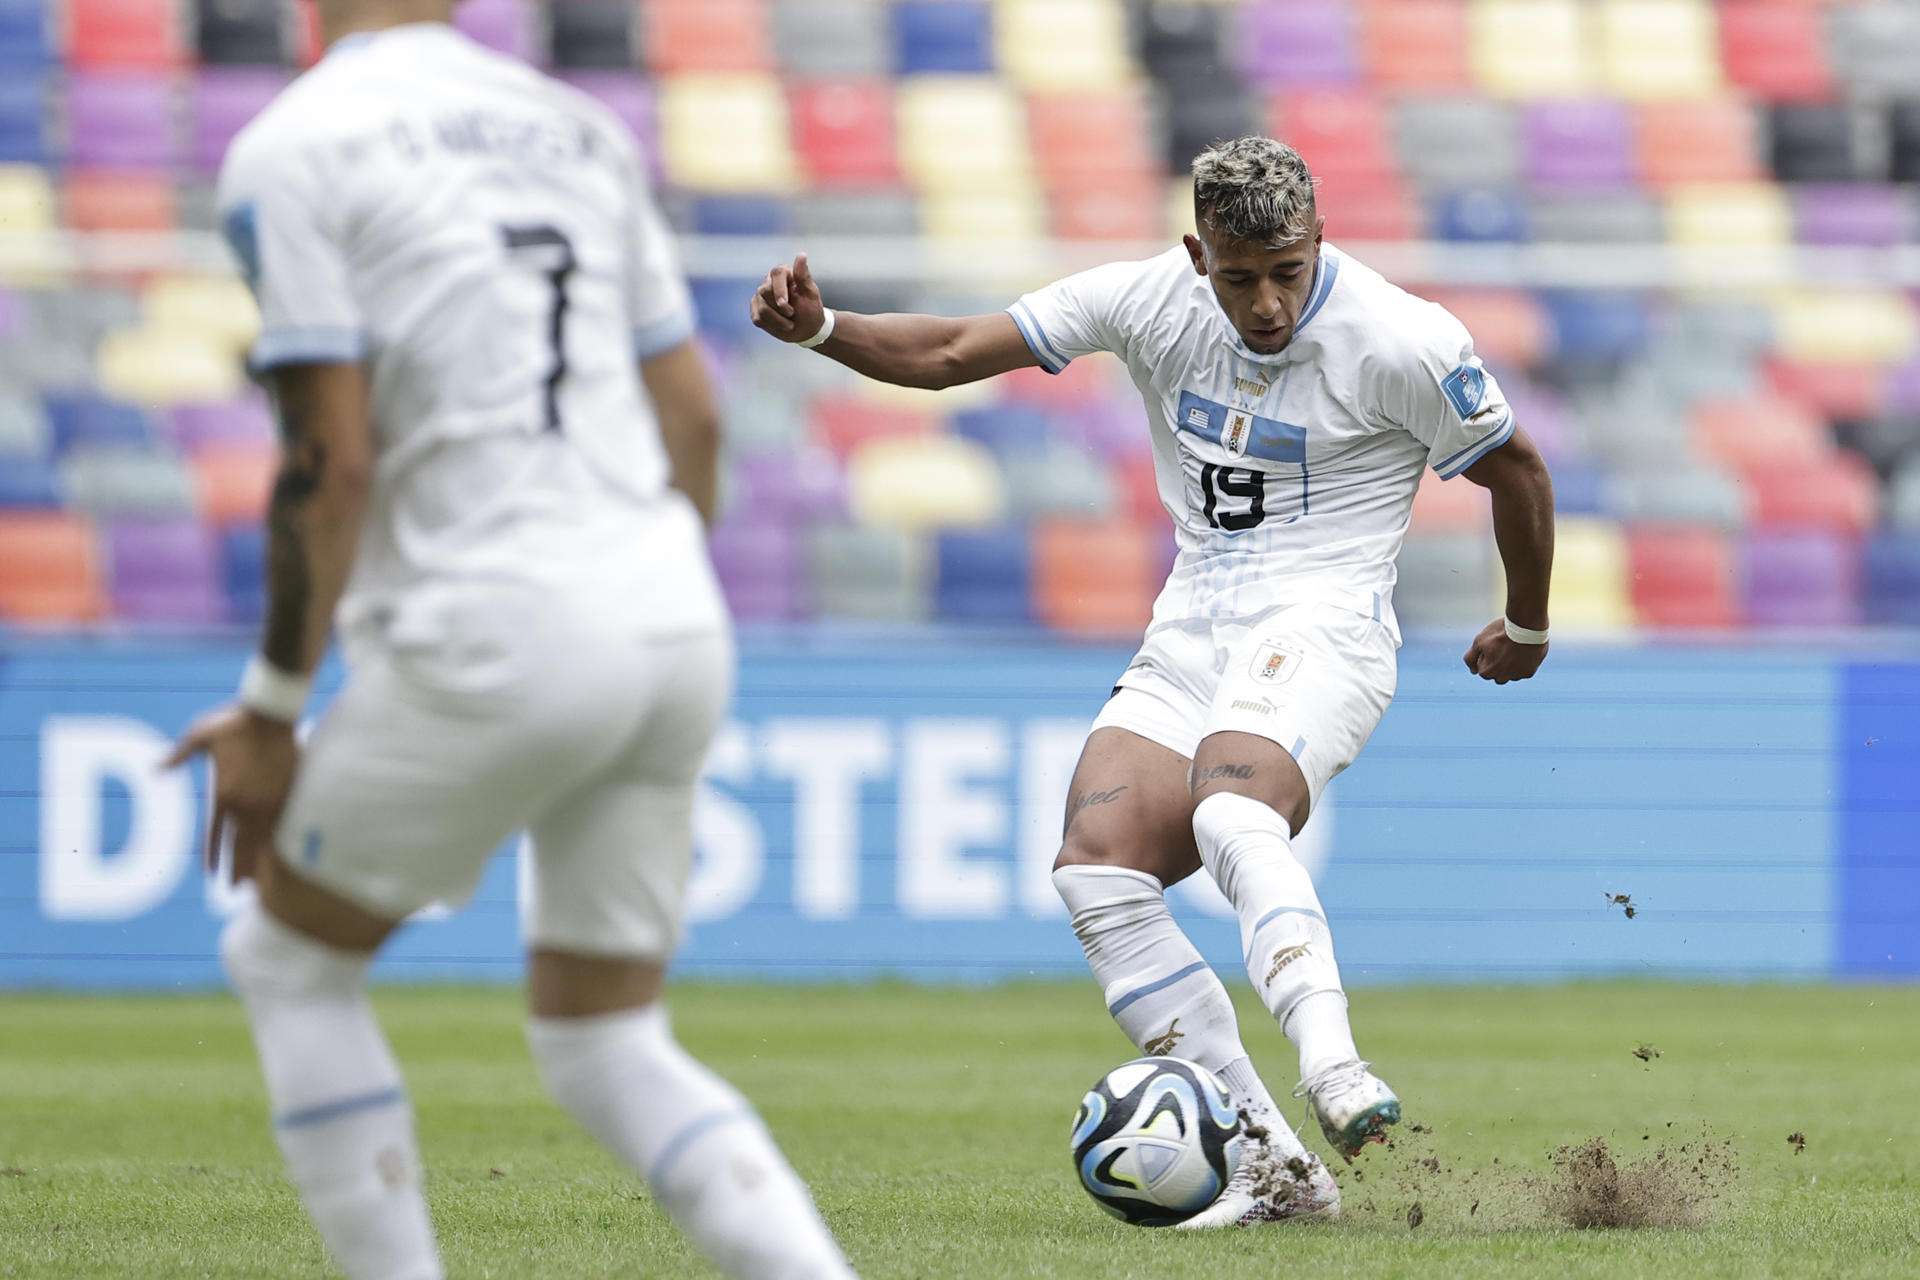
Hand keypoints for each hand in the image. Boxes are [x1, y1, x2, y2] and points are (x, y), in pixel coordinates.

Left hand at [162, 705, 299, 880]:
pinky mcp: (287, 793)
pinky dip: (277, 843)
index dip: (212, 857)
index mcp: (223, 794)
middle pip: (239, 846)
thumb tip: (155, 769)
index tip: (210, 875)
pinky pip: (281, 825)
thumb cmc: (232, 722)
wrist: (271, 714)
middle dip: (235, 869)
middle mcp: (246, 803)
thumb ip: (178, 756)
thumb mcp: (199, 736)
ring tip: (254, 882)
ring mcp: (268, 800)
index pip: (214, 835)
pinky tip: (276, 855)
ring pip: (261, 840)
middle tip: (232, 890)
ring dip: (257, 862)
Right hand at [748, 252, 826, 343]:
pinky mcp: (755, 309)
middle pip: (764, 291)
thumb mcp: (810, 293)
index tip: (785, 305)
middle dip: (780, 308)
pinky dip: (771, 325)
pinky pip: (758, 319)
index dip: (779, 290)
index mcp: (783, 273)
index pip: (776, 273)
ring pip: (762, 308)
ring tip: (790, 324)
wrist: (806, 328)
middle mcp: (768, 281)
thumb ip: (803, 276)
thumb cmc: (810, 308)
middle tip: (792, 314)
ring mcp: (760, 296)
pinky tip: (780, 325)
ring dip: (778, 320)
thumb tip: (801, 255)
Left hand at [1464, 618, 1547, 684]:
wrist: (1527, 625)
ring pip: (1510, 675)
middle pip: (1496, 674)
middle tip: (1503, 647)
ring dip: (1509, 666)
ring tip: (1513, 648)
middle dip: (1497, 664)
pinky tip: (1523, 651)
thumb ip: (1471, 657)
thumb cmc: (1501, 632)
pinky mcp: (1529, 672)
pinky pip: (1523, 671)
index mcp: (1487, 672)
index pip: (1482, 669)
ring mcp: (1516, 676)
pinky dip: (1522, 664)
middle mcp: (1502, 678)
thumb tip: (1473, 671)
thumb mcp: (1479, 641)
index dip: (1486, 655)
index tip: (1493, 644)